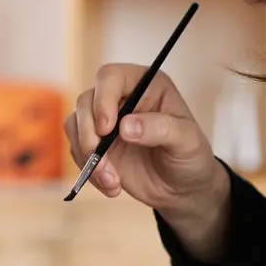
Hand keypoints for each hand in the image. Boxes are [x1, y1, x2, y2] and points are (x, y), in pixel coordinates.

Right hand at [65, 63, 230, 260]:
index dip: (102, 99)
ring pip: (74, 124)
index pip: (111, 77)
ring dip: (86, 155)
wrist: (182, 189)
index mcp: (145, 85)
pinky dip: (88, 170)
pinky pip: (76, 150)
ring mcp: (104, 121)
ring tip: (112, 181)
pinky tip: (112, 186)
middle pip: (85, 100)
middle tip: (103, 163)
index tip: (107, 129)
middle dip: (88, 134)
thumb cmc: (190, 156)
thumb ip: (161, 129)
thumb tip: (126, 126)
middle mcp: (120, 98)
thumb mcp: (187, 141)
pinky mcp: (94, 143)